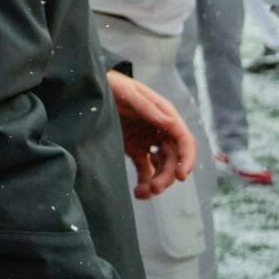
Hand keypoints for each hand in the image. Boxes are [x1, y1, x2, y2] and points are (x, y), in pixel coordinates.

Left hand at [107, 70, 194, 199]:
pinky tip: (139, 193)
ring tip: (144, 193)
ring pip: (161, 167)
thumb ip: (146, 107)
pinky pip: (145, 170)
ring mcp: (149, 140)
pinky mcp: (136, 149)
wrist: (91, 88)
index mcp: (165, 114)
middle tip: (155, 188)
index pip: (184, 140)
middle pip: (174, 158)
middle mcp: (161, 129)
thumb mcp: (127, 91)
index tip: (182, 175)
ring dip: (157, 182)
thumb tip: (168, 123)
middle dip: (168, 175)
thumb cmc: (111, 84)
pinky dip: (145, 183)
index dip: (187, 158)